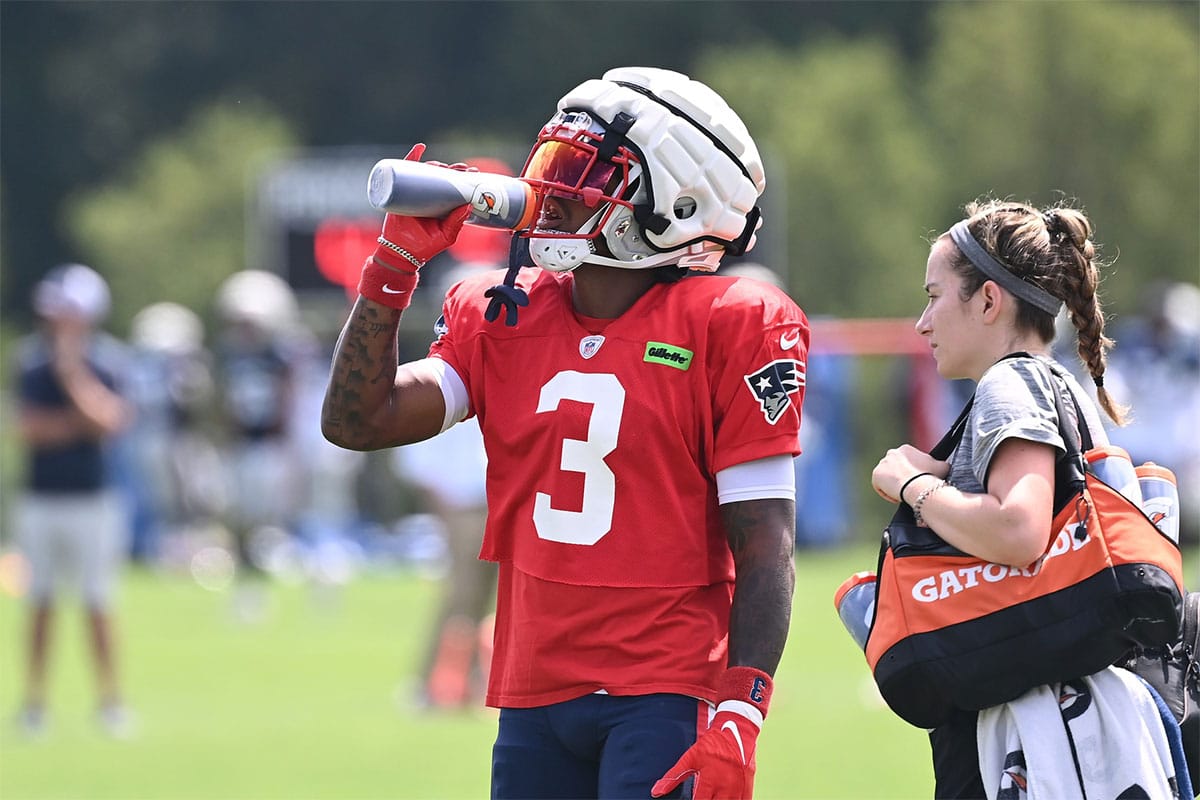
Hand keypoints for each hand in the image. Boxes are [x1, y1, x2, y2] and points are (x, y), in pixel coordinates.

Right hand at [358, 144, 470, 309]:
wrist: (401, 252)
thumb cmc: (426, 246)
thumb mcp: (446, 235)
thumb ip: (457, 222)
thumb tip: (469, 204)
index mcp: (443, 205)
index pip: (454, 187)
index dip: (464, 178)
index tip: (474, 171)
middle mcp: (430, 196)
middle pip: (442, 177)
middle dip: (453, 169)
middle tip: (462, 168)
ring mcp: (415, 192)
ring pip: (426, 172)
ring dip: (437, 164)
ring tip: (444, 165)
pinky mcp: (400, 190)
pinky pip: (404, 170)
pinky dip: (412, 156)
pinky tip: (420, 148)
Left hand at [652, 667, 772, 799]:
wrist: (737, 729)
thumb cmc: (712, 744)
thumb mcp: (690, 757)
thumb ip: (674, 776)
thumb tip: (655, 792)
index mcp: (710, 781)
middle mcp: (726, 787)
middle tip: (703, 798)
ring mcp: (739, 788)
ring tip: (713, 798)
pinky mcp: (748, 786)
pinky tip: (726, 799)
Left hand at [872, 444, 947, 504]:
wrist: (917, 485)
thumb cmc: (931, 476)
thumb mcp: (942, 466)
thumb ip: (941, 464)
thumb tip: (945, 466)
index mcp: (905, 449)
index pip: (906, 462)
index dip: (911, 473)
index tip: (916, 482)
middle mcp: (891, 453)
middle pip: (895, 468)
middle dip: (901, 478)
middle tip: (909, 489)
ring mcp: (882, 464)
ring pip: (887, 477)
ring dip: (894, 486)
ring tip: (903, 495)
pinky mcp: (876, 475)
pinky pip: (880, 486)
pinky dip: (887, 493)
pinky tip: (896, 498)